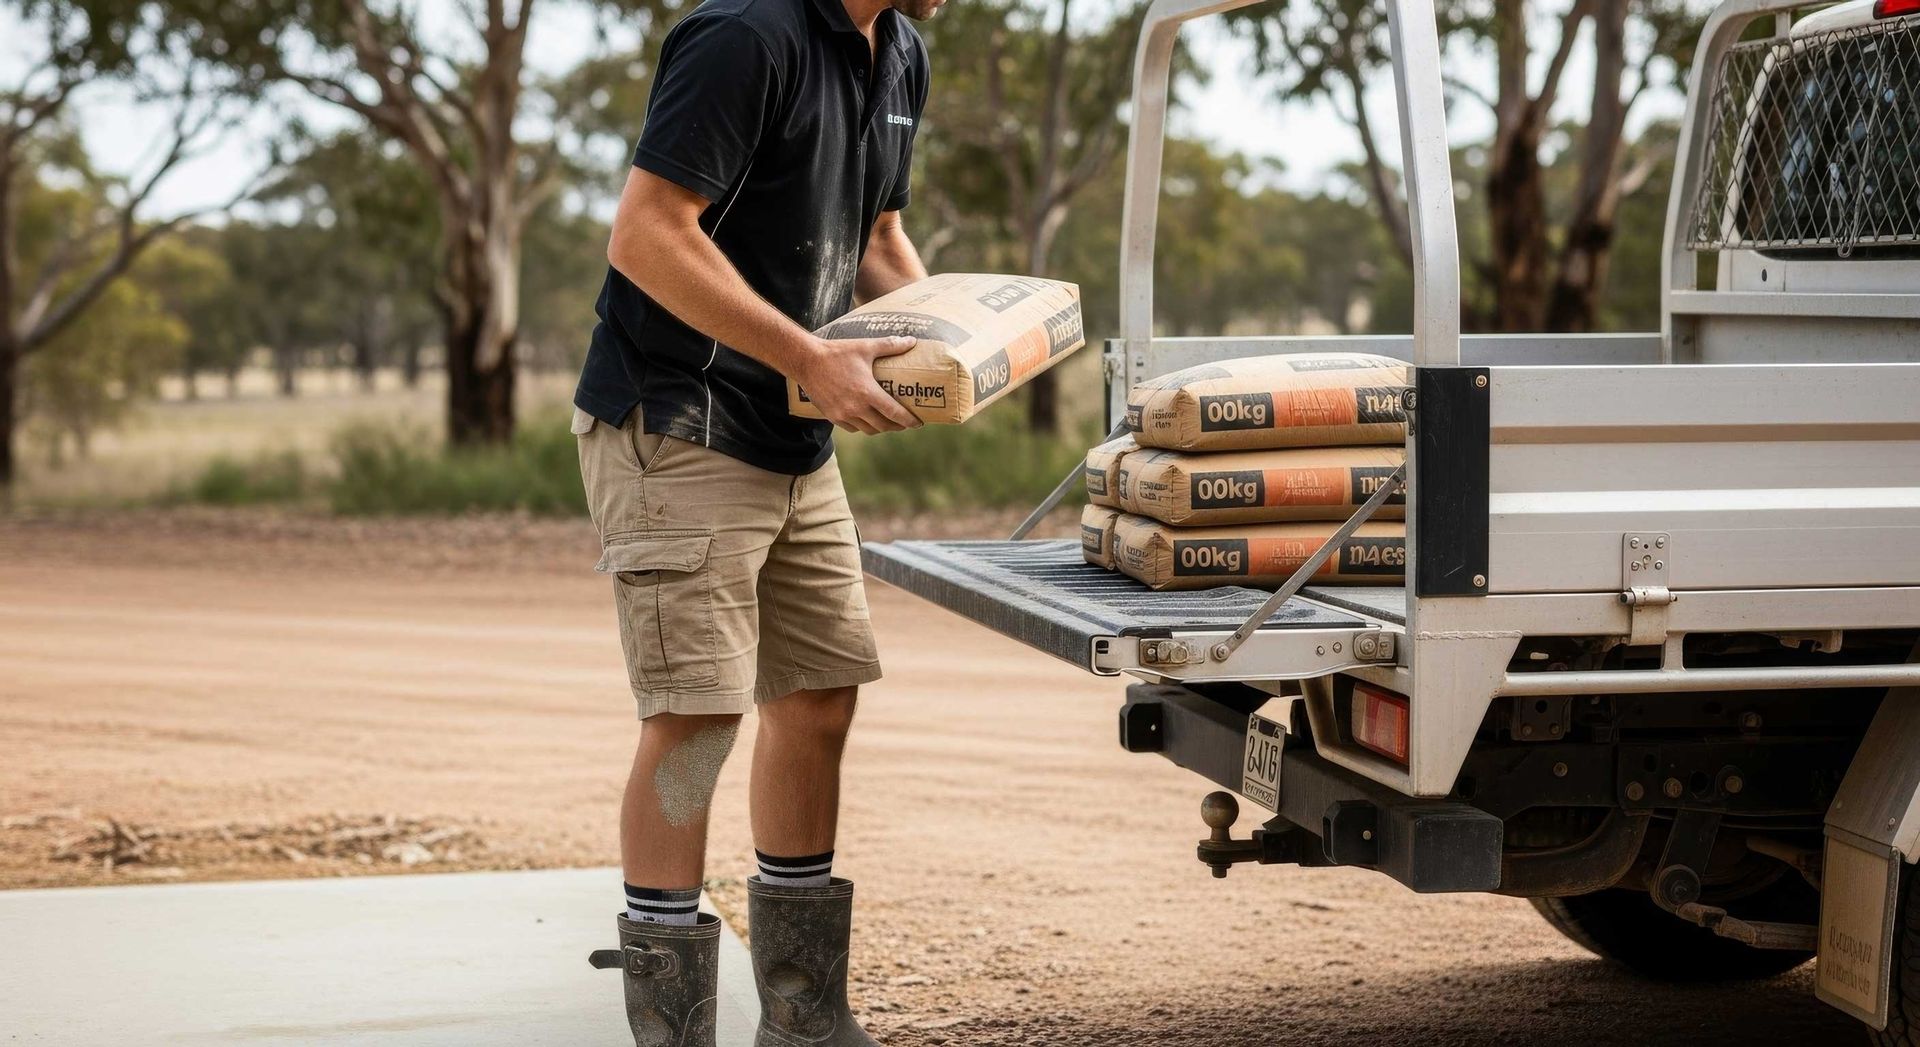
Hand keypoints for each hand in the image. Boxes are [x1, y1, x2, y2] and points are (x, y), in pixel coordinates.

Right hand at [798, 335, 923, 433]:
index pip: (894, 413)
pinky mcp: (832, 416)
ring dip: (880, 428)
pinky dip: (863, 427)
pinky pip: (853, 428)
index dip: (909, 421)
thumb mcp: (865, 347)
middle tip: (905, 422)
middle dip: (897, 426)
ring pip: (868, 430)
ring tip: (887, 422)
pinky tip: (867, 420)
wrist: (807, 361)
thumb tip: (912, 341)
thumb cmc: (837, 353)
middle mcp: (856, 408)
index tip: (918, 423)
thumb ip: (890, 345)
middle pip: (883, 426)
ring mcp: (843, 414)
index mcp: (867, 392)